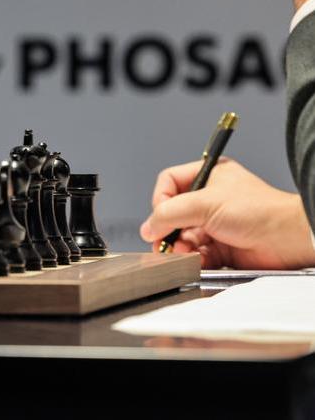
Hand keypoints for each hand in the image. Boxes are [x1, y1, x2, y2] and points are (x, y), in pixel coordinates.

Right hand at [139, 159, 314, 268]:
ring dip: (179, 247)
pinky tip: (196, 260)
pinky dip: (193, 259)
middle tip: (162, 242)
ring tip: (182, 253)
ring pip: (182, 236)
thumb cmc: (258, 211)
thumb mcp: (205, 203)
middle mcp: (211, 198)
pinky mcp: (222, 247)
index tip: (159, 216)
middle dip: (167, 229)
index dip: (160, 199)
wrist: (288, 240)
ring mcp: (216, 224)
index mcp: (209, 175)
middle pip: (173, 213)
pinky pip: (196, 254)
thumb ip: (169, 213)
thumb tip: (148, 227)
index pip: (169, 183)